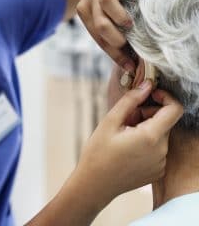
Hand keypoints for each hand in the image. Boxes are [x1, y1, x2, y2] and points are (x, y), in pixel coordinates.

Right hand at [71, 80, 182, 212]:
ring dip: (146, 127)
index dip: (165, 97)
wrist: (94, 185)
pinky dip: (147, 142)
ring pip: (160, 134)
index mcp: (151, 137)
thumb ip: (130, 100)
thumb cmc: (98, 153)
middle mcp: (162, 151)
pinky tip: (128, 147)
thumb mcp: (110, 122)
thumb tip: (146, 85)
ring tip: (124, 134)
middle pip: (165, 121)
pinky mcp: (156, 171)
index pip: (175, 109)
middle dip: (148, 113)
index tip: (149, 95)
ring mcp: (160, 163)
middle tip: (126, 118)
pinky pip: (158, 148)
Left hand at [77, 0, 137, 71]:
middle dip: (115, 38)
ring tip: (129, 22)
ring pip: (104, 2)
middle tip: (126, 42)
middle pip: (100, 24)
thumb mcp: (110, 18)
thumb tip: (128, 64)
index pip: (99, 39)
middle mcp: (90, 1)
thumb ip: (113, 34)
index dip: (114, 54)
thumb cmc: (115, 0)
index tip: (129, 65)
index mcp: (87, 15)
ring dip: (119, 16)